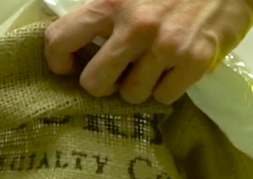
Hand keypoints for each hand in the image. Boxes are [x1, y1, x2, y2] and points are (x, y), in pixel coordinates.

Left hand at [45, 0, 252, 103]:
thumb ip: (107, 11)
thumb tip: (82, 42)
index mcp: (111, 1)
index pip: (60, 38)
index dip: (58, 61)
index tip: (69, 67)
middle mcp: (134, 25)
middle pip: (94, 83)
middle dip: (105, 84)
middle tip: (117, 76)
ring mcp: (165, 46)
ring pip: (132, 94)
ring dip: (141, 86)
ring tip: (154, 68)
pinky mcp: (194, 61)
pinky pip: (165, 96)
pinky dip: (169, 88)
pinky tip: (176, 70)